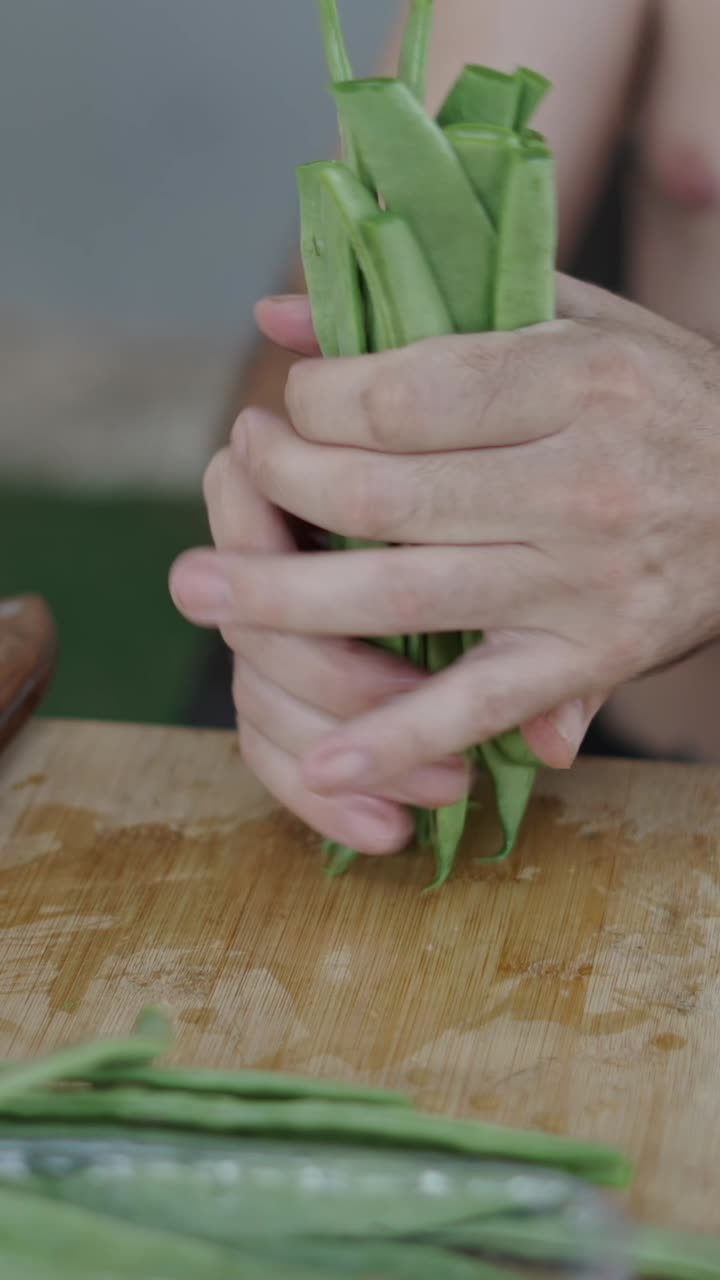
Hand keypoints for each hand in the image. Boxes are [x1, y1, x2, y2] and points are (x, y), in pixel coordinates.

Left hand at [172, 274, 719, 804]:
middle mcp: (579, 485)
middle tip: (232, 471)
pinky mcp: (590, 660)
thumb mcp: (582, 321)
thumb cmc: (668, 398)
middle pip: (386, 497)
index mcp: (577, 382)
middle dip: (284, 486)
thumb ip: (440, 304)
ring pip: (406, 600)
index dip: (319, 404)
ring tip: (200, 590)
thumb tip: (277, 308)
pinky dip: (396, 739)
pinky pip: (479, 707)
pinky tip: (320, 760)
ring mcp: (582, 583)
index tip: (290, 406)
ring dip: (288, 602)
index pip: (405, 397)